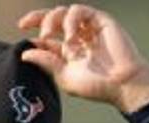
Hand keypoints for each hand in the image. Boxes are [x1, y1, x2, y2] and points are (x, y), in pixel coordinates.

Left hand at [17, 4, 148, 112]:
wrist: (123, 84)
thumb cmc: (98, 86)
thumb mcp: (65, 77)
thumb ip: (46, 63)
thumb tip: (25, 53)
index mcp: (67, 52)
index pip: (46, 37)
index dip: (35, 35)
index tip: (26, 38)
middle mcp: (76, 38)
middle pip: (52, 19)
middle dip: (40, 20)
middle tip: (41, 35)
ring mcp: (88, 28)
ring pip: (63, 12)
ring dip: (53, 20)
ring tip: (52, 35)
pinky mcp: (100, 21)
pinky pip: (79, 10)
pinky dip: (71, 19)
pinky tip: (71, 34)